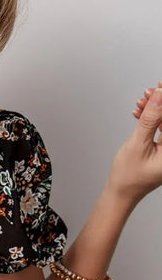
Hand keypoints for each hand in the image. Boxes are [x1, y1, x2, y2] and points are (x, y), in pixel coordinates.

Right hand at [106, 81, 161, 204]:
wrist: (121, 192)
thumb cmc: (128, 176)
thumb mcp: (138, 144)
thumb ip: (150, 119)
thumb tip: (160, 96)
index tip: (160, 86)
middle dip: (161, 103)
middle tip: (151, 92)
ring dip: (155, 110)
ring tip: (142, 102)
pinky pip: (161, 128)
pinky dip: (152, 119)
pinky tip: (141, 113)